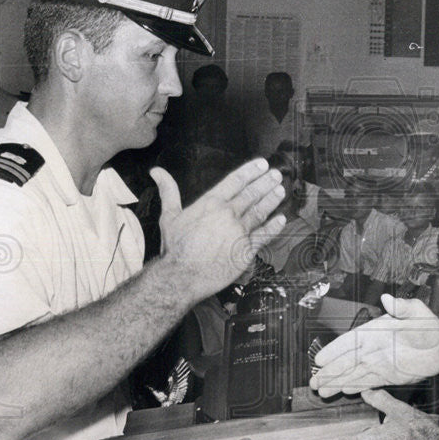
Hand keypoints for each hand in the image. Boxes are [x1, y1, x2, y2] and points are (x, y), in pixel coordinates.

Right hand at [151, 159, 285, 301]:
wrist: (182, 275)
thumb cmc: (174, 247)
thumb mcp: (169, 215)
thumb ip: (168, 191)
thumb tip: (156, 171)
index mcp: (211, 202)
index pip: (235, 181)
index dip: (251, 171)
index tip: (262, 164)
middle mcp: (228, 213)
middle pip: (251, 194)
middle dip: (265, 183)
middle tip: (276, 175)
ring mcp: (239, 231)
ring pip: (260, 211)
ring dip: (272, 199)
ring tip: (280, 190)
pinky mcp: (246, 250)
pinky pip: (264, 235)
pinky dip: (274, 227)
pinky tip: (282, 219)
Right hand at [310, 294, 438, 396]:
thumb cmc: (429, 327)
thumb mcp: (418, 313)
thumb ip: (403, 307)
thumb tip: (388, 298)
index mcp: (374, 332)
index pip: (349, 342)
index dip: (333, 351)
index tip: (319, 360)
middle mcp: (371, 349)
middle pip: (346, 362)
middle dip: (329, 372)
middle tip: (313, 382)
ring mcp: (378, 363)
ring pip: (353, 374)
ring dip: (337, 382)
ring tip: (320, 390)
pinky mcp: (387, 376)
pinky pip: (367, 382)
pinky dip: (354, 387)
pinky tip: (341, 391)